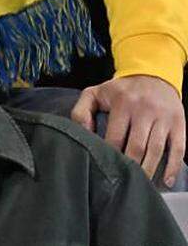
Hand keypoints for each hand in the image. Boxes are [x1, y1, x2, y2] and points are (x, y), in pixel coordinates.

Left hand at [71, 75, 185, 186]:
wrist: (153, 75)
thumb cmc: (120, 90)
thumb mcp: (96, 93)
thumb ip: (81, 111)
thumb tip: (84, 133)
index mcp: (123, 104)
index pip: (115, 137)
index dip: (110, 155)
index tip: (105, 169)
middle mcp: (145, 110)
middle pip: (137, 147)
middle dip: (130, 167)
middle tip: (122, 183)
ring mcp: (164, 118)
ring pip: (156, 150)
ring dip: (148, 170)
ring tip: (140, 185)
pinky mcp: (179, 124)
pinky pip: (178, 148)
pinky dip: (173, 166)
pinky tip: (166, 181)